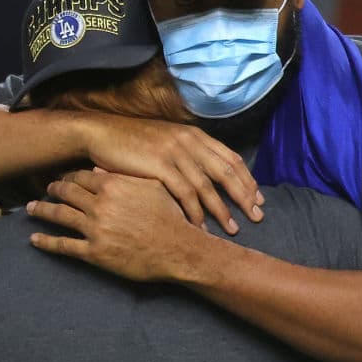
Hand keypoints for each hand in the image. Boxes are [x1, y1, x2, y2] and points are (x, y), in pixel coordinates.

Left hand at [27, 169, 207, 281]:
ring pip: (59, 215)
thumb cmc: (170, 217)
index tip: (63, 178)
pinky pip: (63, 245)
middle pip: (66, 193)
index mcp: (113, 186)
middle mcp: (100, 205)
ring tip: (30, 208)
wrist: (180, 249)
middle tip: (46, 189)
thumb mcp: (151, 187)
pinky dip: (46, 241)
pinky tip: (34, 239)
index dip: (69, 176)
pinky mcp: (94, 252)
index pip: (81, 176)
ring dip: (41, 210)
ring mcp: (95, 229)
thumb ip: (124, 177)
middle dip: (53, 190)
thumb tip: (101, 170)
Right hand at [78, 113, 263, 233]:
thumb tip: (207, 174)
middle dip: (244, 196)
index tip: (258, 198)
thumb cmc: (133, 142)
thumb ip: (188, 154)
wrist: (102, 133)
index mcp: (195, 135)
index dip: (248, 179)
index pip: (231, 158)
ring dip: (222, 210)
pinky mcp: (160, 166)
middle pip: (227, 172)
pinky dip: (195, 213)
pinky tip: (200, 227)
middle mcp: (190, 142)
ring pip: (208, 186)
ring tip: (232, 228)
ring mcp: (175, 153)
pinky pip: (184, 194)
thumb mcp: (167, 142)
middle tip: (257, 216)